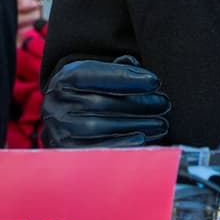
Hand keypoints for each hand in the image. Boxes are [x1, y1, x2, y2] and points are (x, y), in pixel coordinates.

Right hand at [41, 56, 171, 148]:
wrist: (66, 120)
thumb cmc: (93, 93)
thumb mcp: (100, 75)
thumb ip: (118, 69)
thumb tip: (137, 68)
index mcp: (64, 78)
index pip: (93, 74)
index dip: (126, 78)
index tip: (154, 81)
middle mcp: (56, 103)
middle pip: (100, 102)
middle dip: (137, 103)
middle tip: (163, 104)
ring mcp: (59, 129)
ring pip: (100, 126)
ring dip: (135, 124)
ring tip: (160, 123)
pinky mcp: (66, 151)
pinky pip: (96, 148)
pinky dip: (121, 143)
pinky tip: (143, 138)